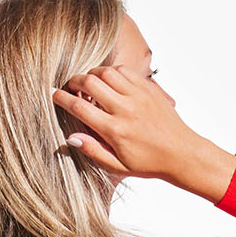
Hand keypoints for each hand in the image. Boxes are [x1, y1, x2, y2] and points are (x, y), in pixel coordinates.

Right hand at [51, 65, 235, 201]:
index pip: (79, 107)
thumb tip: (70, 137)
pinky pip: (124, 70)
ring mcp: (138, 96)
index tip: (53, 95)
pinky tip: (108, 82)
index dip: (61, 98)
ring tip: (88, 83)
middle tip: (70, 87)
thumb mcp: (118, 166)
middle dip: (73, 82)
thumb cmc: (150, 163)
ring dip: (92, 74)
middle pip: (89, 83)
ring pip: (106, 72)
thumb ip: (93, 150)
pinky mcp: (148, 89)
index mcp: (115, 130)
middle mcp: (125, 109)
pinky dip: (111, 72)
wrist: (182, 153)